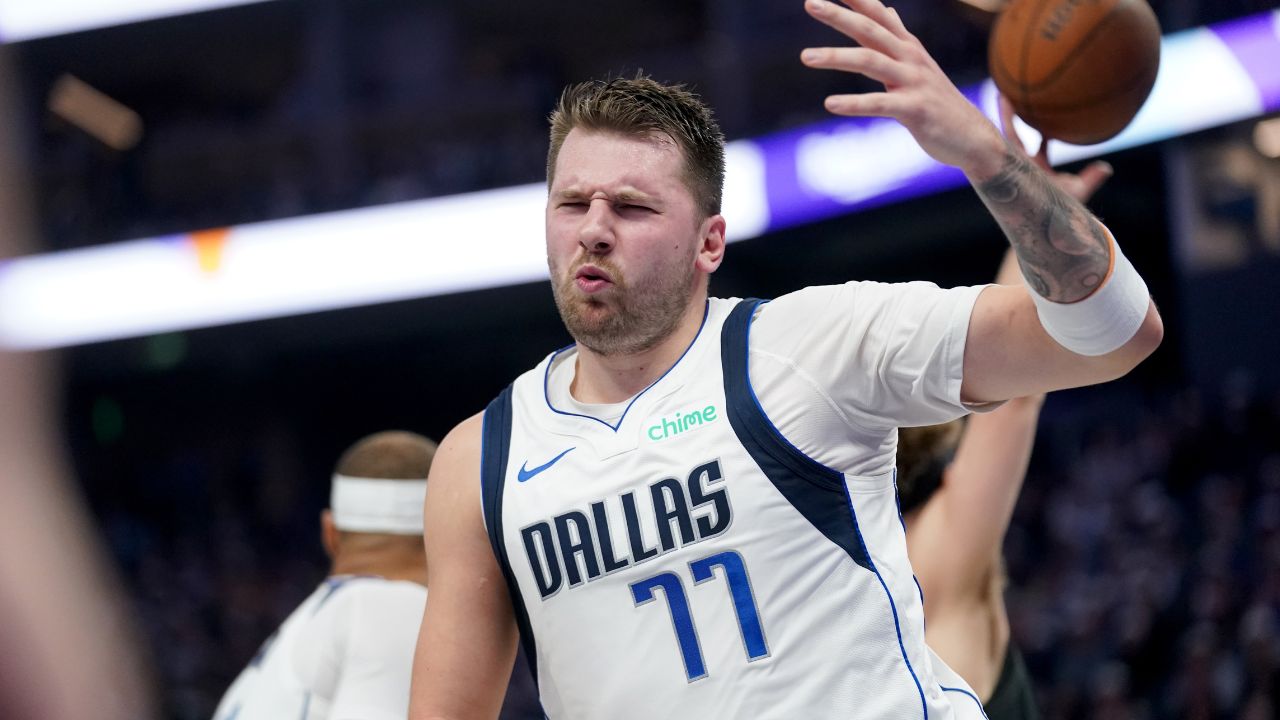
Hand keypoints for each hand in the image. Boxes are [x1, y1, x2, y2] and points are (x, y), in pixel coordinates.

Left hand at [800, 0, 1004, 174]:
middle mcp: (910, 57)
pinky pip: (880, 103)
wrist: (971, 136)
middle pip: (870, 30)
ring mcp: (914, 82)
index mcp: (907, 46)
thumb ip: (898, 36)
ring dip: (836, 57)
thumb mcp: (917, 63)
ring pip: (870, 61)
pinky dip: (854, 103)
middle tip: (809, 4)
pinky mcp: (915, 109)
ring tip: (806, 56)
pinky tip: (830, 104)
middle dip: (839, 16)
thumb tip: (887, 9)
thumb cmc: (937, 100)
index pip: (877, 15)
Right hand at [998, 94, 1111, 204]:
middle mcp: (1023, 164)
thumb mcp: (1078, 190)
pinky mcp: (1010, 157)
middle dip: (1018, 119)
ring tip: (1005, 91)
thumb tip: (1107, 167)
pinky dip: (1006, 117)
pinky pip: (1007, 134)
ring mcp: (1014, 160)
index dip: (1045, 136)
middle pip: (1018, 137)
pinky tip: (1005, 99)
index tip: (1050, 120)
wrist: (1041, 219)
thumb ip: (1091, 178)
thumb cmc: (1059, 209)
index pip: (1040, 148)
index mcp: (1037, 169)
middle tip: (1020, 98)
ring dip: (1007, 113)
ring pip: (1008, 133)